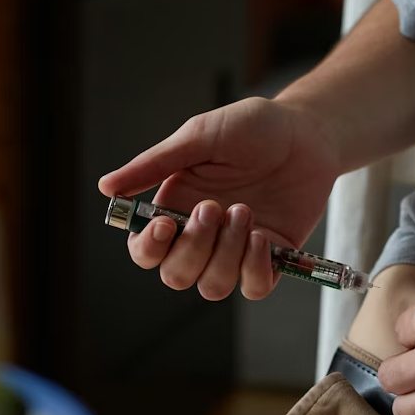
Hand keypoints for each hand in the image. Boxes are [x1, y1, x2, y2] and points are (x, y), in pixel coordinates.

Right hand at [98, 97, 340, 299]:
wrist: (307, 132)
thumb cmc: (253, 127)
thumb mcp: (200, 136)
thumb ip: (154, 164)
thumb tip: (106, 187)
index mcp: (176, 207)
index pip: (147, 251)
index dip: (149, 249)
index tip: (165, 225)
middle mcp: (203, 235)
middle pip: (176, 275)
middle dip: (194, 248)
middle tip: (216, 207)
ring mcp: (236, 249)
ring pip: (212, 286)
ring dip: (226, 255)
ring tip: (245, 211)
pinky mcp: (272, 257)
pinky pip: (253, 287)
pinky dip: (254, 269)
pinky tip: (262, 236)